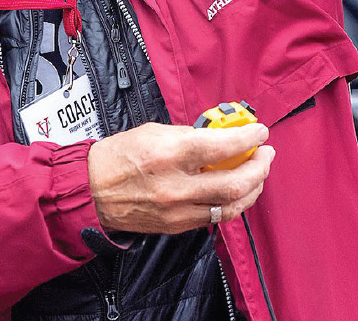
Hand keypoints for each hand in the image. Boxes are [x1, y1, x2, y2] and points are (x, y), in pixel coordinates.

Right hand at [87, 122, 273, 233]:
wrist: (92, 190)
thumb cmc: (117, 157)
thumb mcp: (151, 132)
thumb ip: (186, 135)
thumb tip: (216, 136)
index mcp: (168, 154)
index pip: (221, 146)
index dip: (247, 138)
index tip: (259, 132)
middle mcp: (176, 185)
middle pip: (236, 182)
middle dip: (259, 167)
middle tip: (265, 154)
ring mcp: (178, 210)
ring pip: (232, 206)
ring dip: (252, 189)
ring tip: (256, 174)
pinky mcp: (178, 226)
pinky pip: (215, 216)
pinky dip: (231, 202)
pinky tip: (235, 190)